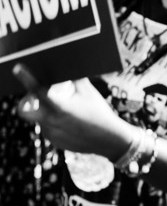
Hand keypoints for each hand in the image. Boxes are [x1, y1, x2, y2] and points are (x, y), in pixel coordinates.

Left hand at [13, 63, 132, 159]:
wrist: (109, 139)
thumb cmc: (99, 111)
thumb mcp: (87, 91)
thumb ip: (73, 78)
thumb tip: (64, 64)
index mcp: (60, 106)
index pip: (37, 90)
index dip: (26, 78)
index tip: (17, 68)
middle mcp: (51, 121)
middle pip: (24, 110)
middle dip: (26, 101)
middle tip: (35, 96)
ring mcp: (51, 133)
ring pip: (38, 118)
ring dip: (45, 111)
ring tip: (67, 111)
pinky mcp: (54, 141)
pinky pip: (46, 128)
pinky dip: (53, 122)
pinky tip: (69, 122)